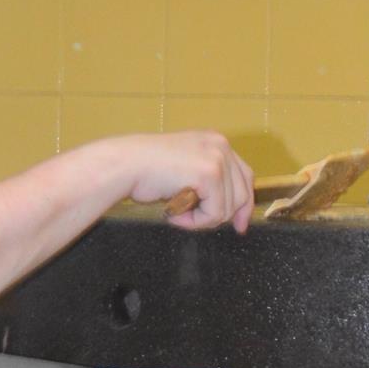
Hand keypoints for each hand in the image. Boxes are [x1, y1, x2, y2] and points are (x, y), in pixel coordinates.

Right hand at [116, 131, 256, 232]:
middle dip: (219, 215)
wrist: (123, 165)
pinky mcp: (209, 174)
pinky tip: (173, 212)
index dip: (244, 204)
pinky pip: (214, 214)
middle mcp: (220, 145)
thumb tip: (230, 210)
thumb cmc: (144, 170)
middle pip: (241, 195)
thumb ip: (207, 180)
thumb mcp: (185, 168)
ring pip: (228, 208)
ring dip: (201, 218)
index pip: (244, 176)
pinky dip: (193, 221)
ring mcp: (217, 158)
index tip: (239, 225)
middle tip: (192, 219)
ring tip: (176, 210)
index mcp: (215, 141)